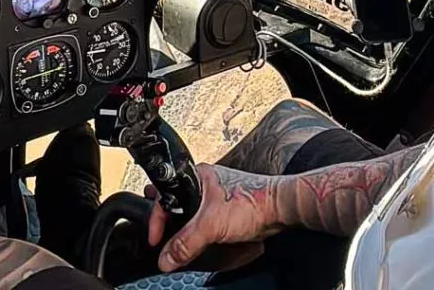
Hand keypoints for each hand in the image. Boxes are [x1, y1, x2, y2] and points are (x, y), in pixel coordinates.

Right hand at [147, 164, 280, 271]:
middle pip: (176, 204)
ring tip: (173, 242)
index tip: (155, 239)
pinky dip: (196, 231)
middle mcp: (205, 183)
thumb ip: (186, 242)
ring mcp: (215, 197)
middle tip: (158, 239)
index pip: (166, 195)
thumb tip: (166, 258)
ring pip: (190, 213)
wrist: (279, 209)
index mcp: (199, 175)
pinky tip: (195, 240)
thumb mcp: (212, 224)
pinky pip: (202, 220)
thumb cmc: (253, 202)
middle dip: (166, 221)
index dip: (156, 218)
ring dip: (182, 228)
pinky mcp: (224, 210)